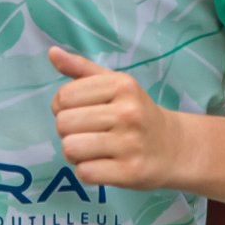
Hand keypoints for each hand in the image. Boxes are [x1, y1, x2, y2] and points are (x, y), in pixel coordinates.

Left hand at [48, 47, 184, 190]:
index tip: (79, 112)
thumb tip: (52, 52)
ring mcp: (130, 143)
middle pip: (63, 123)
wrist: (173, 147)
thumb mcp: (114, 84)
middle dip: (68, 131)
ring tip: (93, 149)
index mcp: (122, 85)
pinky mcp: (129, 172)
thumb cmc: (136, 113)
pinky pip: (84, 172)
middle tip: (87, 133)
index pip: (64, 96)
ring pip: (70, 148)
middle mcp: (127, 112)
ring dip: (75, 153)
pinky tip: (103, 164)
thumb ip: (81, 69)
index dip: (62, 107)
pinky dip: (87, 171)